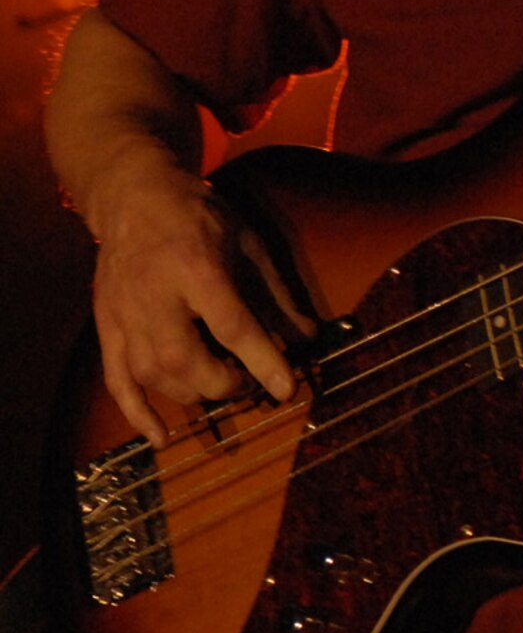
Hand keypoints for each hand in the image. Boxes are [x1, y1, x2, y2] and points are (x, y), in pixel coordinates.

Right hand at [93, 160, 312, 447]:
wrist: (132, 193)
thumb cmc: (197, 214)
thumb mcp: (246, 241)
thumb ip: (275, 293)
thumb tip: (308, 337)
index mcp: (195, 267)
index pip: (232, 325)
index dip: (262, 360)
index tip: (287, 388)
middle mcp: (154, 294)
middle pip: (186, 359)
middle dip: (223, 384)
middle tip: (247, 382)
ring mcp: (124, 312)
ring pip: (152, 374)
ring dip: (190, 395)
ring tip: (218, 387)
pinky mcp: (105, 324)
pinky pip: (116, 379)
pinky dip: (137, 413)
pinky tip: (160, 439)